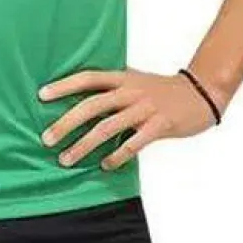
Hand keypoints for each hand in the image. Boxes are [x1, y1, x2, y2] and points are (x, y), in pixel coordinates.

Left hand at [38, 67, 223, 171]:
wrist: (200, 92)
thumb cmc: (161, 90)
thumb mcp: (134, 80)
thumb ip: (112, 88)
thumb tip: (81, 98)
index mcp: (122, 77)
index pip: (87, 78)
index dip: (64, 85)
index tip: (41, 95)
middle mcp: (130, 91)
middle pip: (92, 105)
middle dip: (66, 123)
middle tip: (46, 139)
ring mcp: (145, 108)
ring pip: (108, 127)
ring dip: (84, 144)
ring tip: (67, 158)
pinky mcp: (160, 124)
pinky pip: (134, 142)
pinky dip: (117, 155)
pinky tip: (105, 165)